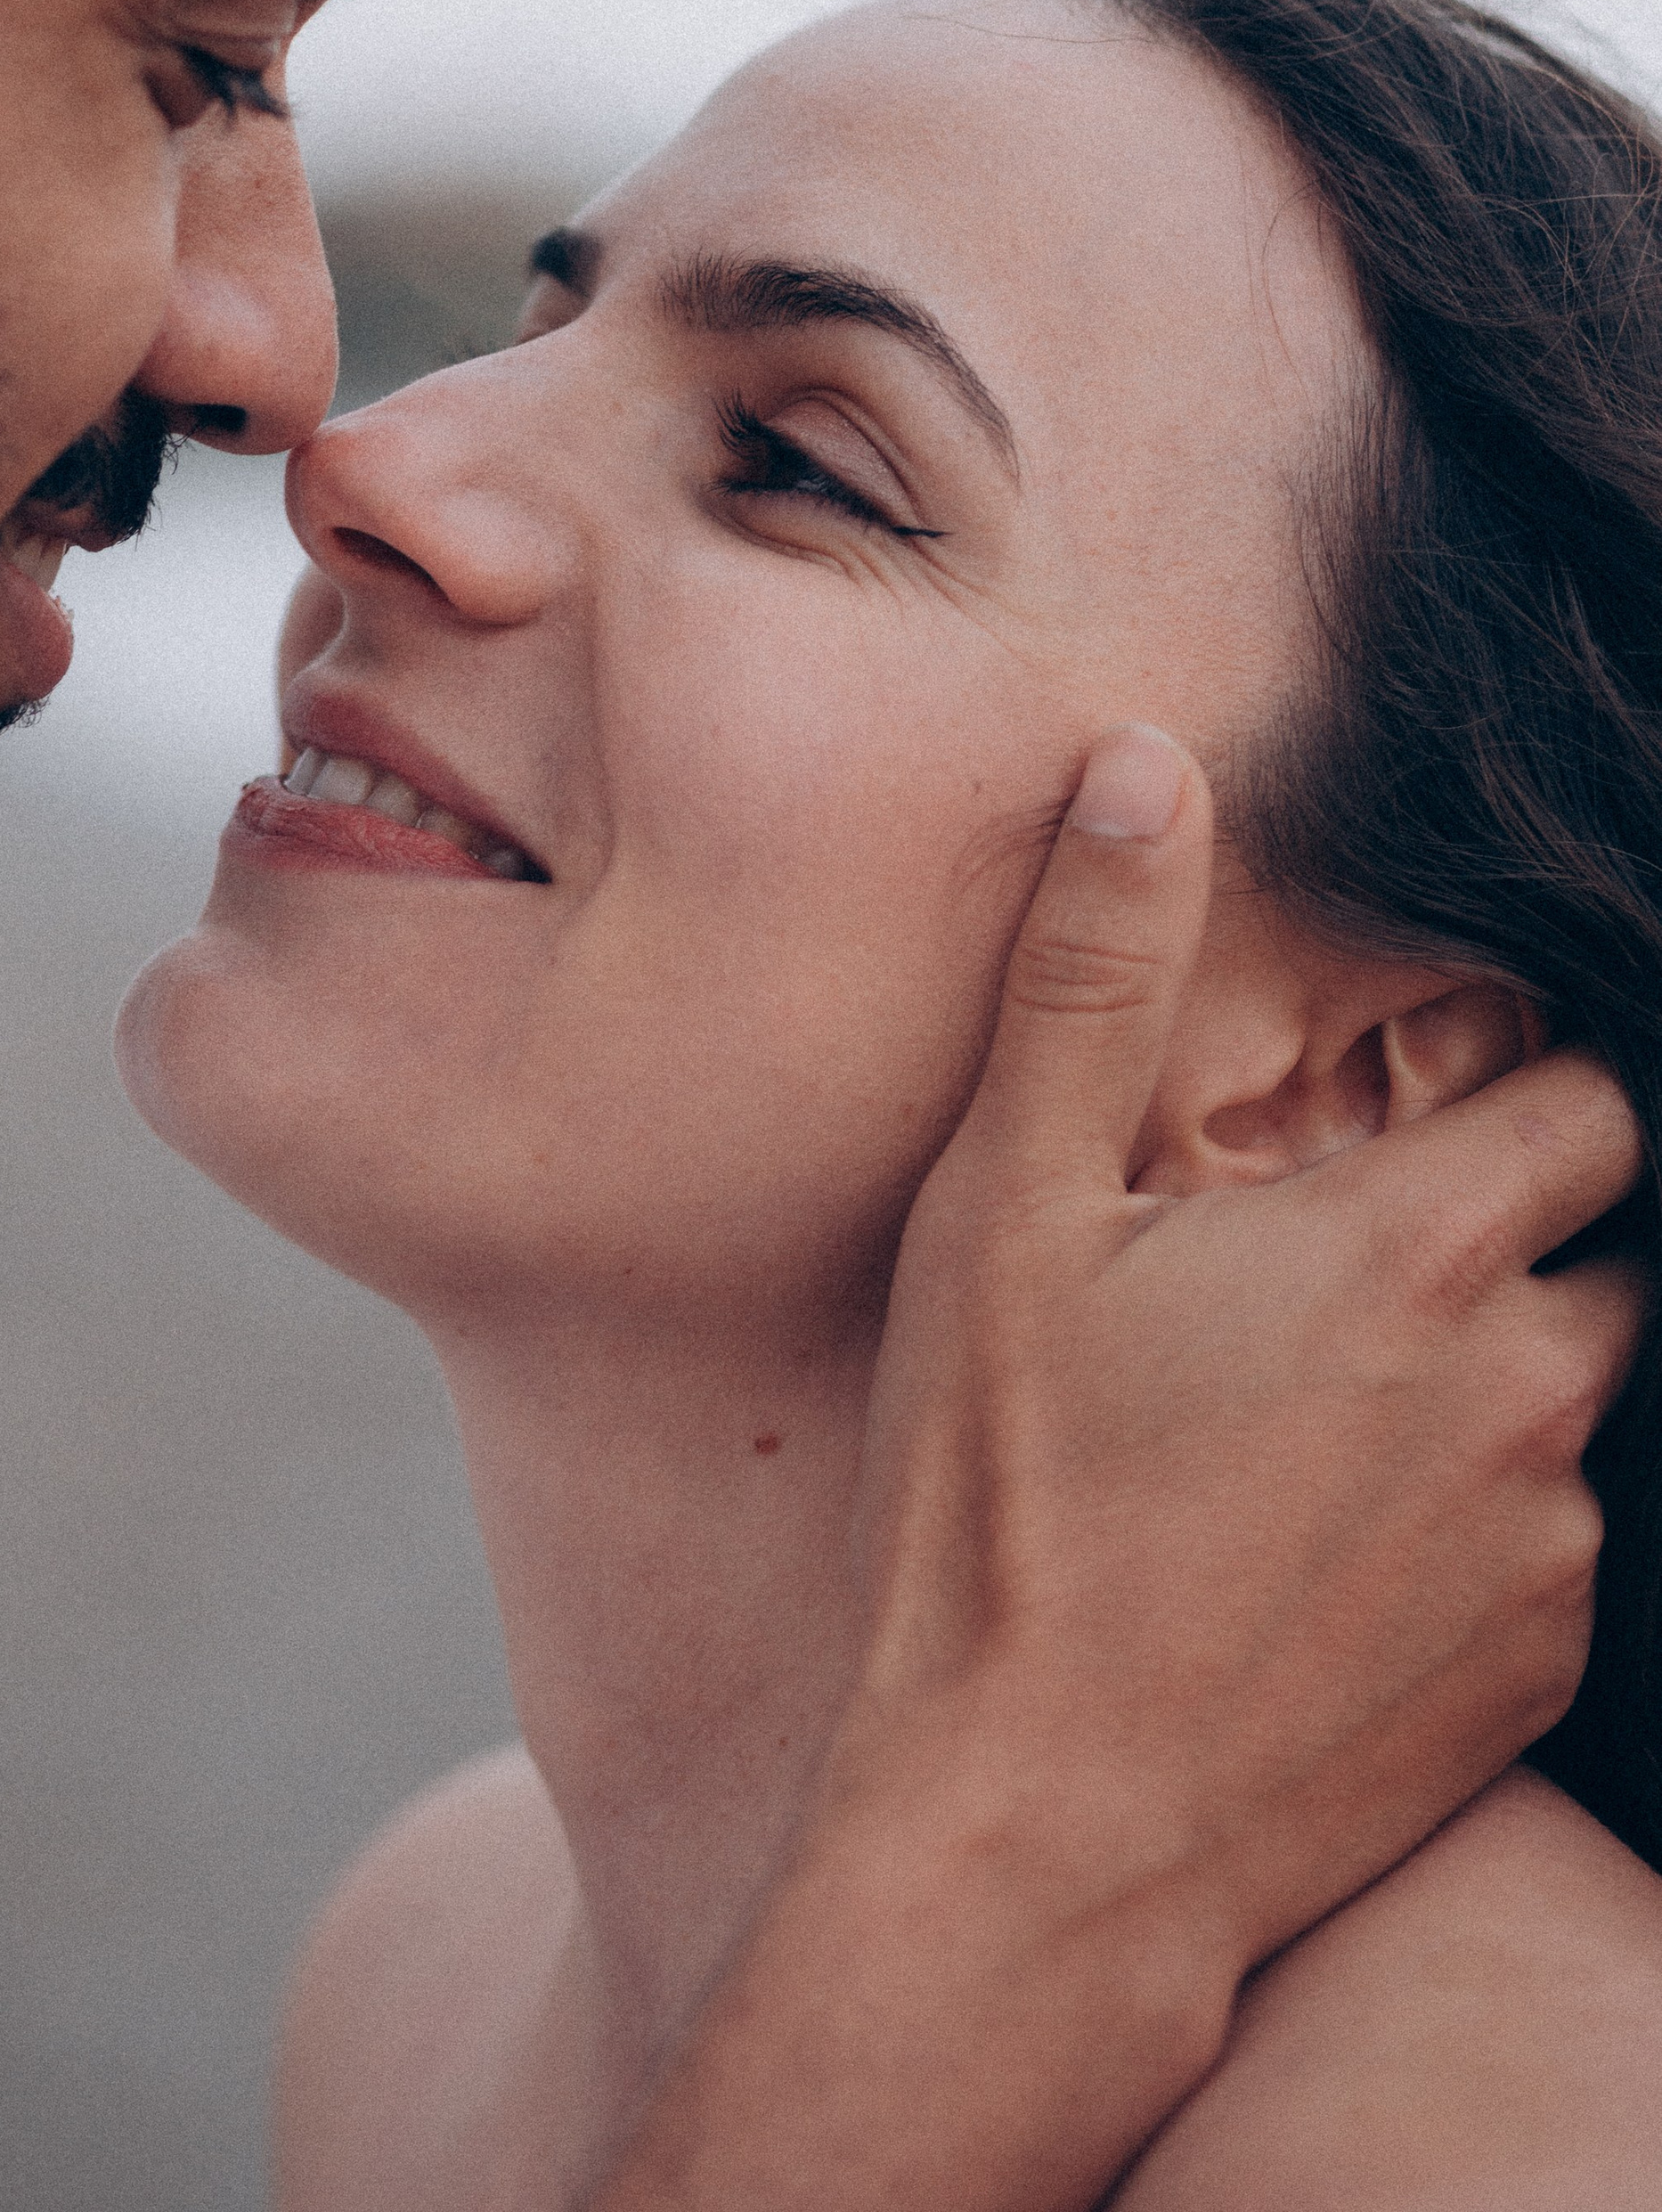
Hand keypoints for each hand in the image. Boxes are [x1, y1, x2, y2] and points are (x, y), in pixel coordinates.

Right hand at [842, 721, 1647, 1980]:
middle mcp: (1531, 1385)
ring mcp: (1551, 1544)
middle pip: (1595, 1252)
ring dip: (1478, 1393)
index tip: (1400, 1131)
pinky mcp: (1541, 1678)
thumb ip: (1094, 969)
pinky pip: (1551, 1553)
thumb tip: (1147, 763)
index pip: (1590, 1099)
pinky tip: (1320, 1561)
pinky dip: (1468, 1534)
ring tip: (1299, 1438)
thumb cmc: (1003, 1505)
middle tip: (1324, 1290)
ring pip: (1571, 1407)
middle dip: (1496, 1244)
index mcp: (1419, 1246)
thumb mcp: (1005, 1209)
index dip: (1506, 1095)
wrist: (1038, 1835)